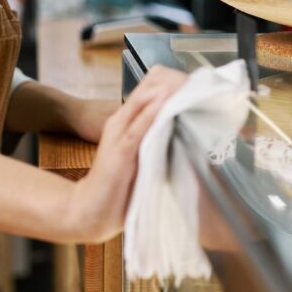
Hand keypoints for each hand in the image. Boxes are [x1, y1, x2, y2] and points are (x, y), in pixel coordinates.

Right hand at [67, 66, 185, 243]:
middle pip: (147, 89)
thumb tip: (186, 127)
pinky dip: (150, 115)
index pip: (149, 88)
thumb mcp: (142, 153)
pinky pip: (136, 128)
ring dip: (164, 93)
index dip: (173, 82)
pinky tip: (163, 105)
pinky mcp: (119, 152)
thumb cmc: (120, 184)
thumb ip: (157, 137)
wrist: (93, 209)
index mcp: (126, 120)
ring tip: (186, 85)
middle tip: (198, 83)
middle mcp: (120, 121)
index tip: (197, 83)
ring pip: (142, 102)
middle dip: (173, 83)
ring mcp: (118, 134)